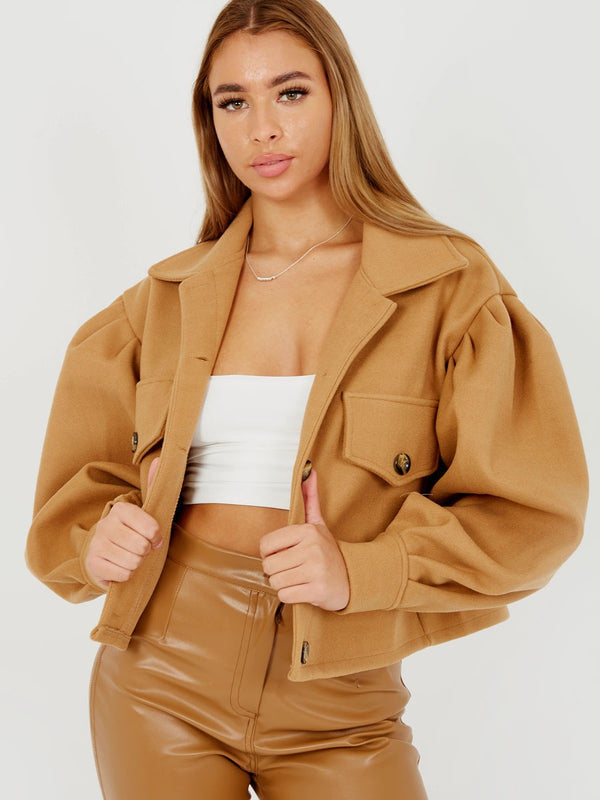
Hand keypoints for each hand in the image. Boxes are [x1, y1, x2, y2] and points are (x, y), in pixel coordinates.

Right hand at [84, 457, 161, 587]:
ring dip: (137, 563)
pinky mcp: (93, 564)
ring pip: (133, 562)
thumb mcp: (144, 511)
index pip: (152, 528)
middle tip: (141, 549)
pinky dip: (126, 574)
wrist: (103, 553)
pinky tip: (121, 566)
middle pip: (142, 547)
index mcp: (121, 510)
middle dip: (146, 552)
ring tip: (131, 556)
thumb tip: (157, 461)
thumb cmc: (132, 532)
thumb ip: (152, 486)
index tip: (155, 538)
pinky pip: (123, 574)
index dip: (157, 538)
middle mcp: (106, 524)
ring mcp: (97, 544)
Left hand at [260, 469, 349, 610]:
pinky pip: (285, 596)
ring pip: (275, 582)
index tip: (283, 555)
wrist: (354, 579)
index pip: (265, 545)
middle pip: (268, 566)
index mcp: (307, 531)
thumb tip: (308, 470)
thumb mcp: (319, 524)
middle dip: (276, 572)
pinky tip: (303, 589)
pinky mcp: (317, 590)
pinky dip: (290, 596)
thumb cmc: (329, 552)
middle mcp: (312, 548)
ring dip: (283, 585)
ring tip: (298, 578)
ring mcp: (315, 570)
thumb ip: (310, 499)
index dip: (269, 553)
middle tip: (291, 569)